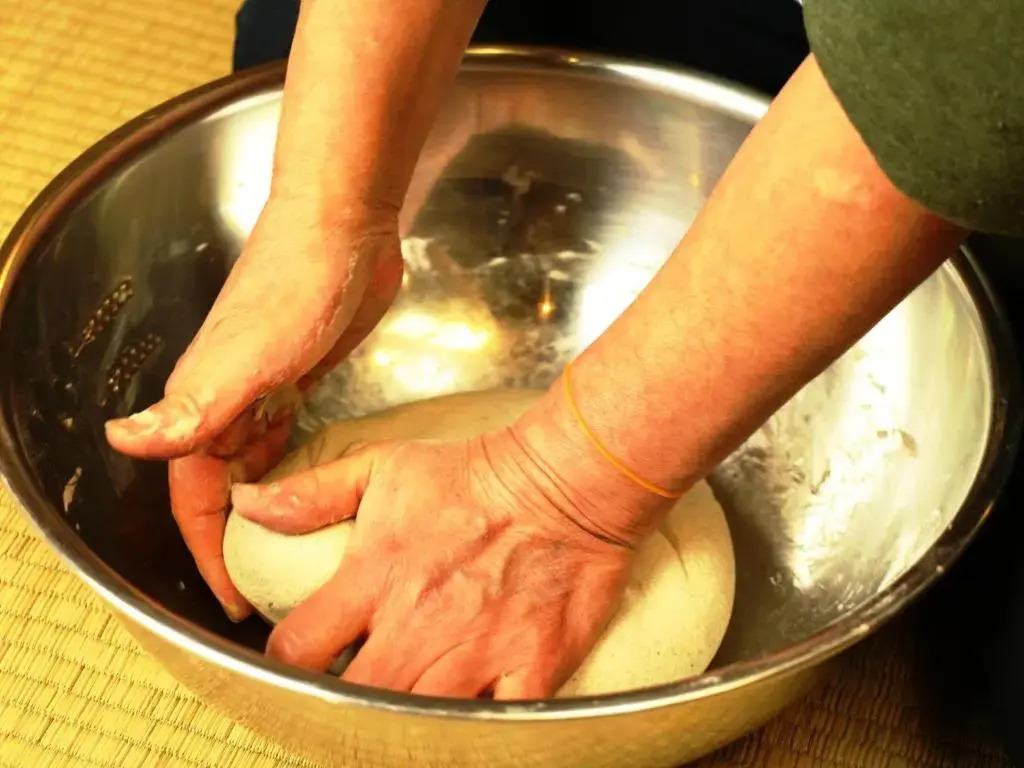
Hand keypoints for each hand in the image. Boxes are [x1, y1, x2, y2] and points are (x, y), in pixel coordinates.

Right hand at [105, 197, 404, 618]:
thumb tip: (122, 442)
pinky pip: (284, 435)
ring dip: (263, 507)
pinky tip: (311, 485)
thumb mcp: (248, 355)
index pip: (195, 497)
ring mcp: (264, 387)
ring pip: (251, 463)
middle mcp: (226, 401)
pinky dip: (289, 465)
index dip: (209, 550)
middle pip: (220, 487)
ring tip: (291, 552)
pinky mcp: (299, 373)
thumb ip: (194, 406)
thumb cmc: (296, 284)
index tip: (232, 597)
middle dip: (235, 540)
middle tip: (267, 585)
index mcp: (203, 405)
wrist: (340, 225)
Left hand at [229, 429, 634, 697]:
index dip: (286, 663)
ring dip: (401, 724)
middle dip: (337, 706)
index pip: (298, 648)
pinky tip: (464, 719)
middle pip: (351, 700)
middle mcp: (419, 624)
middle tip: (344, 696)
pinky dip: (476, 733)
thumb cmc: (473, 473)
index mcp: (375, 577)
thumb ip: (311, 494)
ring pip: (416, 724)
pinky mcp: (532, 668)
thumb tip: (247, 505)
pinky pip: (495, 727)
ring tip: (397, 711)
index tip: (298, 660)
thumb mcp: (383, 467)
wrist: (565, 480)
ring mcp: (477, 653)